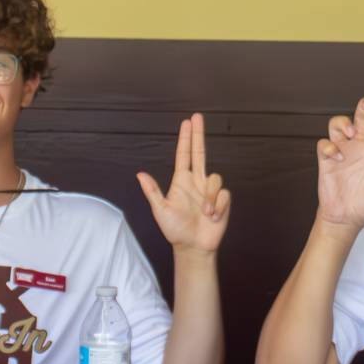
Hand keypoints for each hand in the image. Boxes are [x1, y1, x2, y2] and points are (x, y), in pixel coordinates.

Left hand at [137, 113, 230, 253]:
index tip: (187, 122)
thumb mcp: (161, 211)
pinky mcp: (222, 201)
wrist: (193, 247)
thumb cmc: (175, 230)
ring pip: (215, 177)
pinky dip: (218, 206)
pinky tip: (213, 217)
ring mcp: (209, 191)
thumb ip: (152, 192)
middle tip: (197, 116)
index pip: (184, 155)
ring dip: (210, 197)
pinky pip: (224, 194)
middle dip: (199, 134)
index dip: (186, 138)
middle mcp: (196, 182)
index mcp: (181, 181)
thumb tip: (139, 174)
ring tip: (205, 213)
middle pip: (200, 152)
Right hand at [316, 99, 363, 229]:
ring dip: (343, 123)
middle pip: (360, 120)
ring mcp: (342, 152)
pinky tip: (338, 158)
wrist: (345, 218)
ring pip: (338, 125)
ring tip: (351, 133)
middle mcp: (358, 148)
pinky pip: (324, 144)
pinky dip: (330, 147)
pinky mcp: (326, 160)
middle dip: (363, 109)